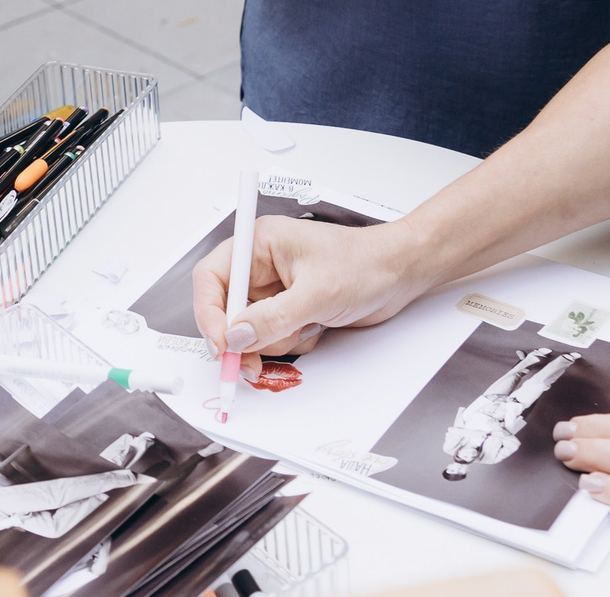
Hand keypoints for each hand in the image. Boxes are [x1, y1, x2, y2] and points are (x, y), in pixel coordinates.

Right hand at [189, 216, 426, 378]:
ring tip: (308, 327)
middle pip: (227, 311)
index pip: (212, 278)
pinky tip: (317, 328)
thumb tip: (236, 337)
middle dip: (244, 338)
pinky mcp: (291, 310)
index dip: (209, 313)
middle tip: (252, 363)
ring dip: (276, 341)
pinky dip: (293, 343)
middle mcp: (262, 267)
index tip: (221, 344)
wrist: (401, 274)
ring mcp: (276, 291)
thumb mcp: (317, 293)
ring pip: (252, 332)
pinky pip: (274, 339)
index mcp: (259, 245)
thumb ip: (273, 318)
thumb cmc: (365, 263)